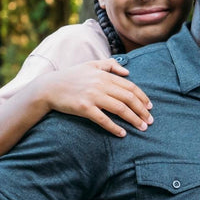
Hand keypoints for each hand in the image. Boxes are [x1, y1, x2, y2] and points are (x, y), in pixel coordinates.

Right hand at [39, 60, 153, 137]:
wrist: (49, 88)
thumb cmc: (71, 77)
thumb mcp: (90, 65)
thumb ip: (110, 65)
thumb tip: (127, 72)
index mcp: (104, 75)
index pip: (130, 86)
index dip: (143, 97)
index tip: (150, 107)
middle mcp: (100, 84)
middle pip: (128, 98)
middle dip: (142, 110)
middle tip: (150, 121)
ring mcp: (92, 96)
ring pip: (120, 109)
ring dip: (133, 119)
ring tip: (141, 128)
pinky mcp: (84, 108)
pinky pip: (103, 119)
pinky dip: (115, 127)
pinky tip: (122, 134)